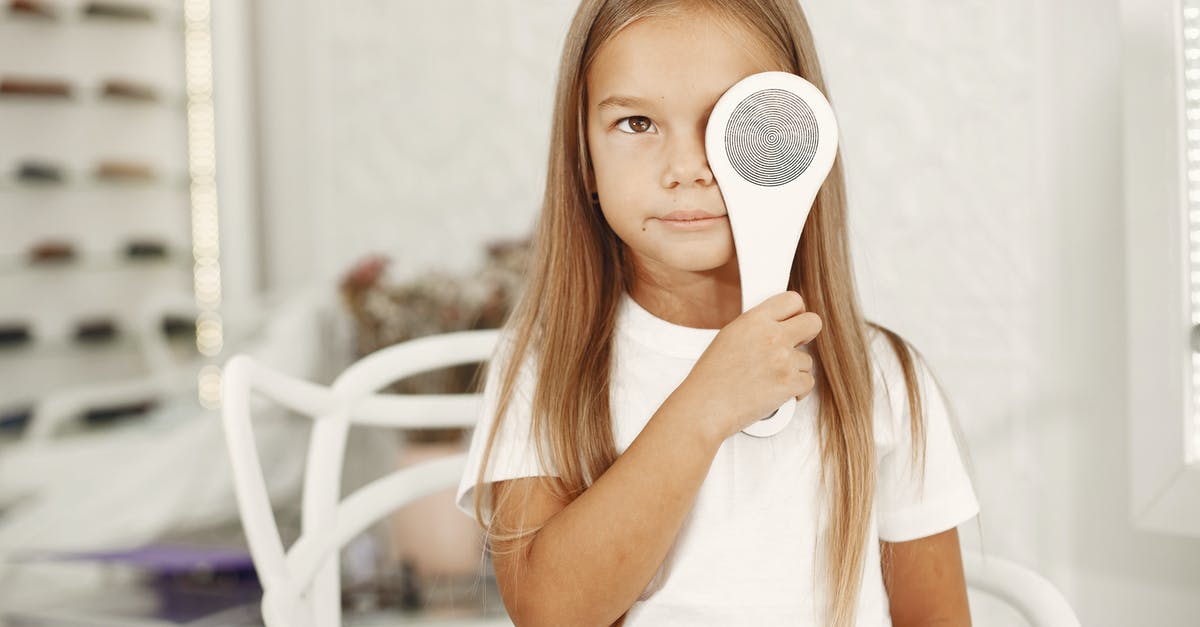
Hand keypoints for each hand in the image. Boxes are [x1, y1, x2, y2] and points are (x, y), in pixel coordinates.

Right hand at [678, 291, 820, 441]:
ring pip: (807, 360)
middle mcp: (772, 336)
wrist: (706, 407)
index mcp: (754, 320)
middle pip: (813, 322)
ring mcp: (783, 360)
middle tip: (796, 345)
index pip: (792, 300)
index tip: (794, 320)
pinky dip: (796, 391)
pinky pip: (808, 382)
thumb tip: (775, 327)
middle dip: (807, 334)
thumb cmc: (711, 378)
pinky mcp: (790, 383)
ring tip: (770, 379)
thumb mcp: (729, 337)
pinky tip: (777, 392)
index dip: (797, 311)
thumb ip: (756, 327)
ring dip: (794, 370)